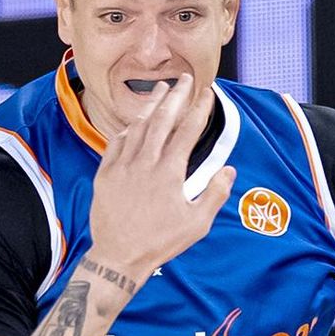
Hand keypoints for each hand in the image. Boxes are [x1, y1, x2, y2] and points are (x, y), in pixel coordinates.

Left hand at [87, 77, 233, 282]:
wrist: (118, 256)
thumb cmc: (160, 243)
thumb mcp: (196, 224)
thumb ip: (215, 194)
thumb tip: (228, 170)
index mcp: (170, 172)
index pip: (188, 131)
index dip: (200, 109)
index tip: (208, 93)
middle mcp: (145, 162)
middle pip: (162, 120)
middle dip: (176, 96)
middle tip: (185, 79)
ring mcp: (122, 166)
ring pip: (138, 127)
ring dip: (152, 106)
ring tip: (162, 90)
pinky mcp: (105, 174)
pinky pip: (117, 143)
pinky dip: (129, 129)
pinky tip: (135, 123)